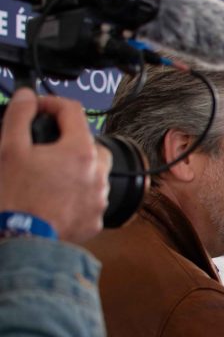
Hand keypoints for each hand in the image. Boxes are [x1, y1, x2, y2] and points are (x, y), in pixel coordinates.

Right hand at [0, 88, 110, 242]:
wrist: (22, 239)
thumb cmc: (16, 196)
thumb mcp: (10, 149)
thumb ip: (19, 116)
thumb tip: (27, 97)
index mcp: (80, 151)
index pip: (73, 111)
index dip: (51, 103)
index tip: (37, 108)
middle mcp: (98, 174)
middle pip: (90, 143)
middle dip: (69, 139)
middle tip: (45, 145)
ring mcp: (99, 198)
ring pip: (94, 172)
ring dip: (76, 168)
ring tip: (49, 173)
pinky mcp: (96, 219)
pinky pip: (91, 198)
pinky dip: (77, 193)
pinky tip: (56, 196)